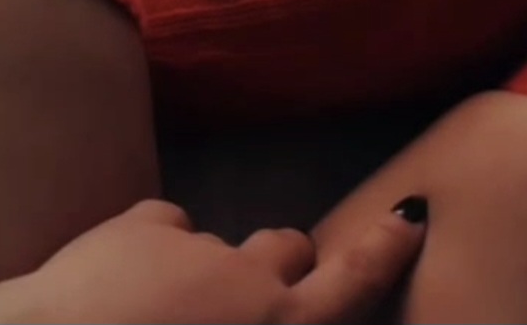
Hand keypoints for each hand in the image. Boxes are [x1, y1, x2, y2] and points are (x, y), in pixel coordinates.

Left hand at [0, 195, 426, 324]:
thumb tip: (274, 312)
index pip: (349, 286)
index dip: (383, 250)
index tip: (406, 214)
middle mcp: (248, 280)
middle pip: (288, 249)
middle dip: (280, 265)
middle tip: (251, 297)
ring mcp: (194, 245)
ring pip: (217, 243)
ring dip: (204, 269)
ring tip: (160, 308)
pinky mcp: (141, 222)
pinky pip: (164, 229)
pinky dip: (153, 250)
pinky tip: (120, 283)